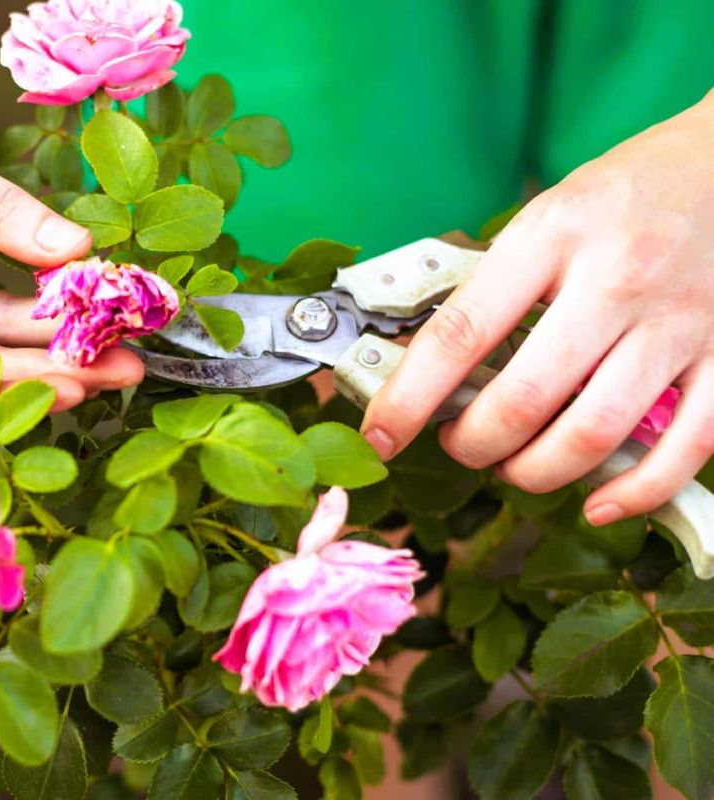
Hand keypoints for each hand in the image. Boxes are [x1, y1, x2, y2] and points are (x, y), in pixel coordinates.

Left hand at [362, 93, 713, 524]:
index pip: (460, 334)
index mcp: (553, 236)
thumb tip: (425, 369)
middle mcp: (616, 280)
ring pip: (594, 433)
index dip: (409, 398)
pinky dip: (635, 492)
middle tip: (459, 444)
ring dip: (535, 472)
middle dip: (473, 444)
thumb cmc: (624, 193)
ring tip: (512, 466)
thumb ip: (495, 287)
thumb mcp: (545, 216)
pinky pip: (685, 448)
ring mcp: (679, 321)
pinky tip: (596, 504)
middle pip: (525, 399)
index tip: (380, 435)